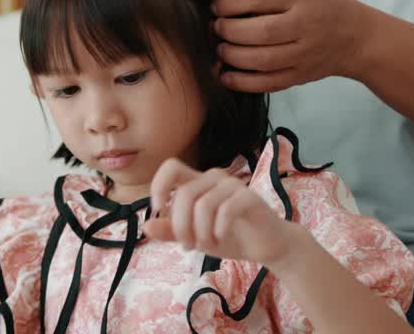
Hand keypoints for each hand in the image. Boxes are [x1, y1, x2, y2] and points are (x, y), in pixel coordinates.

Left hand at [142, 158, 298, 266]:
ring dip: (201, 233)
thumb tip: (147, 225)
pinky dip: (219, 229)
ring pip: (203, 204)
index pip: (171, 167)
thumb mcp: (195, 238)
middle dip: (181, 226)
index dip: (159, 184)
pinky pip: (225, 209)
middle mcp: (213, 179)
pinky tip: (222, 237)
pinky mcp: (249, 197)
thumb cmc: (229, 237)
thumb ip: (172, 232)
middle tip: (189, 246)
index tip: (158, 208)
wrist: (266, 245)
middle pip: (184, 194)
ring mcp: (232, 186)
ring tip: (208, 245)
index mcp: (197, 183)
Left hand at [213, 0, 378, 92]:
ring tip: (221, 49)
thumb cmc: (324, 9)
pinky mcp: (300, 77)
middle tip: (217, 28)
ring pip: (260, 61)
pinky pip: (267, 83)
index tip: (217, 7)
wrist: (358, 39)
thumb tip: (225, 8)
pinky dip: (242, 82)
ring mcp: (303, 56)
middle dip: (228, 31)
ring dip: (232, 56)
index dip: (230, 4)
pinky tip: (226, 76)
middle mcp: (305, 27)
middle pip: (258, 32)